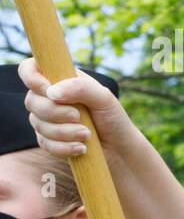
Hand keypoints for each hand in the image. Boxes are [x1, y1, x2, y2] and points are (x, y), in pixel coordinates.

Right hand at [18, 57, 138, 164]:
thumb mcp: (104, 98)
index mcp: (60, 80)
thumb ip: (81, 88)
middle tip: (78, 117)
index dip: (32, 78)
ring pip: (38, 125)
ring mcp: (45, 120)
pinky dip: (64, 147)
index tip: (49, 91)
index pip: (29, 69)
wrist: (119, 149)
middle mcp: (48, 98)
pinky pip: (45, 144)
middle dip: (56, 112)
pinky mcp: (47, 141)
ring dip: (65, 132)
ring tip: (87, 134)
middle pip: (31, 101)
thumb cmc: (113, 119)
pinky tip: (81, 147)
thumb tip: (52, 92)